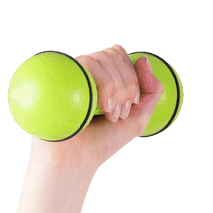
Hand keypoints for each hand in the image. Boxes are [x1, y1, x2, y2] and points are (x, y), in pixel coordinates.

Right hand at [28, 43, 164, 171]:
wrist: (76, 158)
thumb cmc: (103, 140)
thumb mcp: (138, 117)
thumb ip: (151, 91)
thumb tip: (145, 59)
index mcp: (98, 76)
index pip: (120, 54)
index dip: (133, 77)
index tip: (132, 105)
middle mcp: (83, 70)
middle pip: (114, 54)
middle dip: (127, 85)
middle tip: (119, 114)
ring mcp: (71, 72)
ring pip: (104, 58)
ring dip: (118, 90)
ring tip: (110, 115)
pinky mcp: (61, 75)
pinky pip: (90, 63)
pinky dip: (107, 86)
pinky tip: (103, 107)